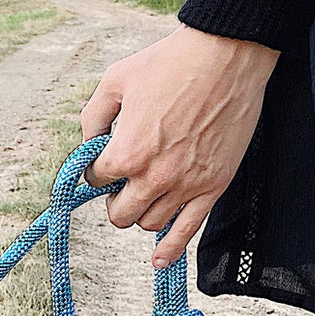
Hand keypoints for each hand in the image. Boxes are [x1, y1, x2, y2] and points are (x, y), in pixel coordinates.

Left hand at [80, 25, 278, 266]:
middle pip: (120, 215)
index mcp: (126, 152)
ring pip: (149, 224)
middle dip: (115, 200)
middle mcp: (154, 176)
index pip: (96, 181)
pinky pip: (186, 232)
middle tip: (122, 183)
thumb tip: (87, 147)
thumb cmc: (169, 62)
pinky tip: (158, 261)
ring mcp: (185, 185)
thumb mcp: (115, 81)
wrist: (227, 54)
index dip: (96, 172)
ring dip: (142, 212)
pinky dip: (169, 250)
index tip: (103, 163)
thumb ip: (92, 118)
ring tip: (145, 194)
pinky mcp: (212, 187)